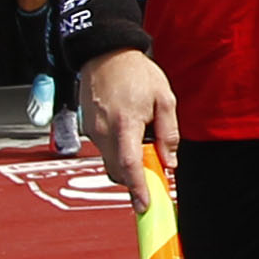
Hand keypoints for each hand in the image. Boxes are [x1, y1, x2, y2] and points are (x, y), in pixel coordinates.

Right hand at [79, 47, 178, 193]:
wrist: (106, 53)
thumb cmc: (136, 72)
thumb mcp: (164, 99)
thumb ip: (169, 133)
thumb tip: (170, 162)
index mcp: (125, 124)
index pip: (130, 165)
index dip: (138, 189)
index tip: (145, 206)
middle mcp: (104, 131)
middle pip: (117, 171)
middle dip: (134, 181)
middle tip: (154, 179)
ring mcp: (93, 131)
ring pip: (110, 162)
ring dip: (127, 166)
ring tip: (144, 149)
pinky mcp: (88, 128)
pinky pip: (104, 150)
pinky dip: (118, 153)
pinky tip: (130, 138)